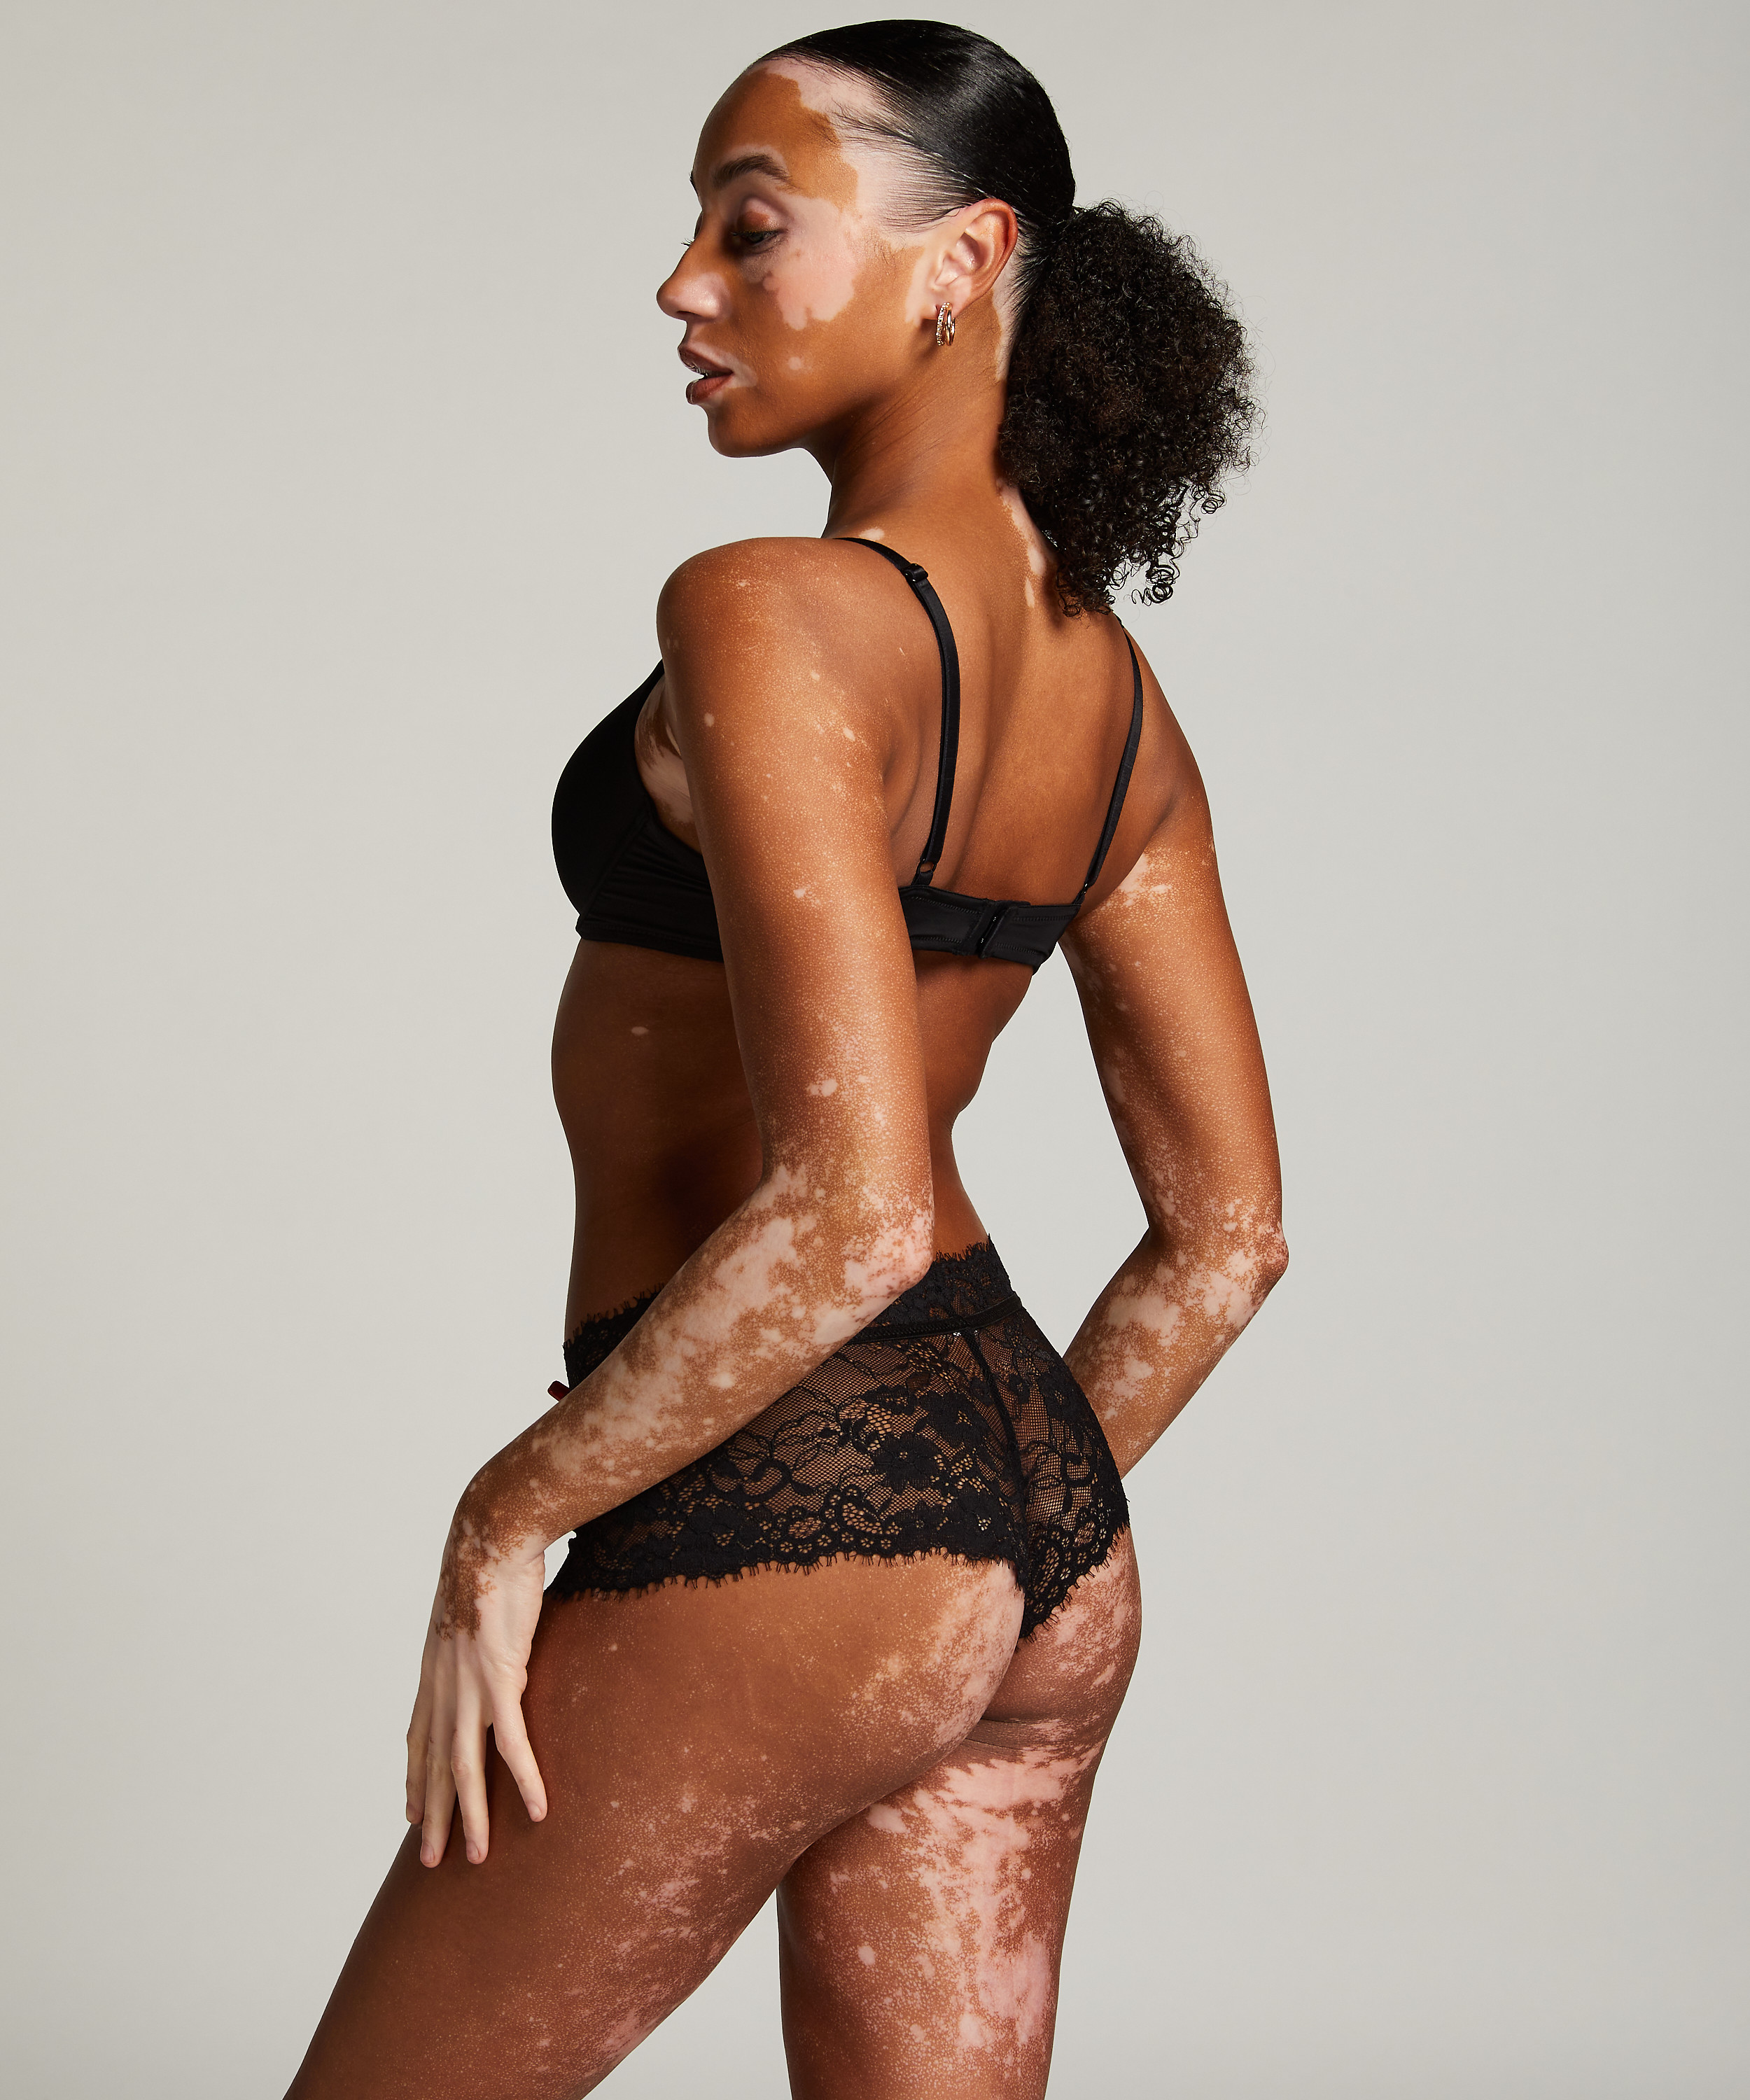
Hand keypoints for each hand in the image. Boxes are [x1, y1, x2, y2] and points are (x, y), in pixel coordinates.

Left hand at [404, 1522, 548, 1866]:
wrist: (491, 1534)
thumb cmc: (489, 1559)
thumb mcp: (473, 1605)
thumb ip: (480, 1634)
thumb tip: (497, 1640)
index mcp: (434, 1669)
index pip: (416, 1738)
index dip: (414, 1778)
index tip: (410, 1813)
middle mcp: (443, 1685)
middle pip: (432, 1765)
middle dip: (432, 1816)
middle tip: (432, 1861)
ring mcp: (468, 1685)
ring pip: (463, 1768)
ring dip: (471, 1816)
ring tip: (477, 1856)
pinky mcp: (499, 1678)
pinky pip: (511, 1742)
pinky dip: (522, 1780)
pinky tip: (537, 1809)